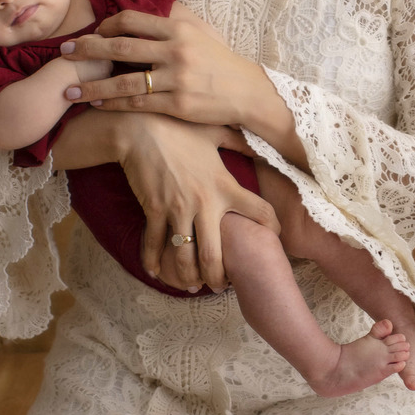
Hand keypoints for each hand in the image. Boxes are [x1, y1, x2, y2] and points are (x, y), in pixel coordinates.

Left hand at [62, 4, 270, 127]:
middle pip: (120, 47)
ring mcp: (177, 79)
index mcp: (178, 29)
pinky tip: (97, 103)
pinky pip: (138, 103)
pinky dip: (115, 103)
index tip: (92, 33)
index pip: (132, 20)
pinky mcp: (178, 104)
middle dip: (88, 50)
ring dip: (93, 85)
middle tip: (65, 53)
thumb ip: (171, 26)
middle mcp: (176, 51)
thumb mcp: (200, 35)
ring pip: (124, 80)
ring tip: (70, 91)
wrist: (248, 93)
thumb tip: (141, 16)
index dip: (107, 26)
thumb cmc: (221, 63)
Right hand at [114, 115, 278, 290]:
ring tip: (192, 285)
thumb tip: (256, 143)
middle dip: (218, 278)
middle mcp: (205, 202)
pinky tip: (156, 271)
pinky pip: (154, 244)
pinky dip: (153, 261)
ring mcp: (178, 209)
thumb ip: (238, 142)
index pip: (259, 211)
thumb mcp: (214, 132)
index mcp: (225, 185)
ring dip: (188, 277)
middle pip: (216, 254)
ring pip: (185, 257)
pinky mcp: (154, 210)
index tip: (273, 238)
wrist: (140, 128)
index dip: (272, 227)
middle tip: (220, 287)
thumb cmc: (180, 128)